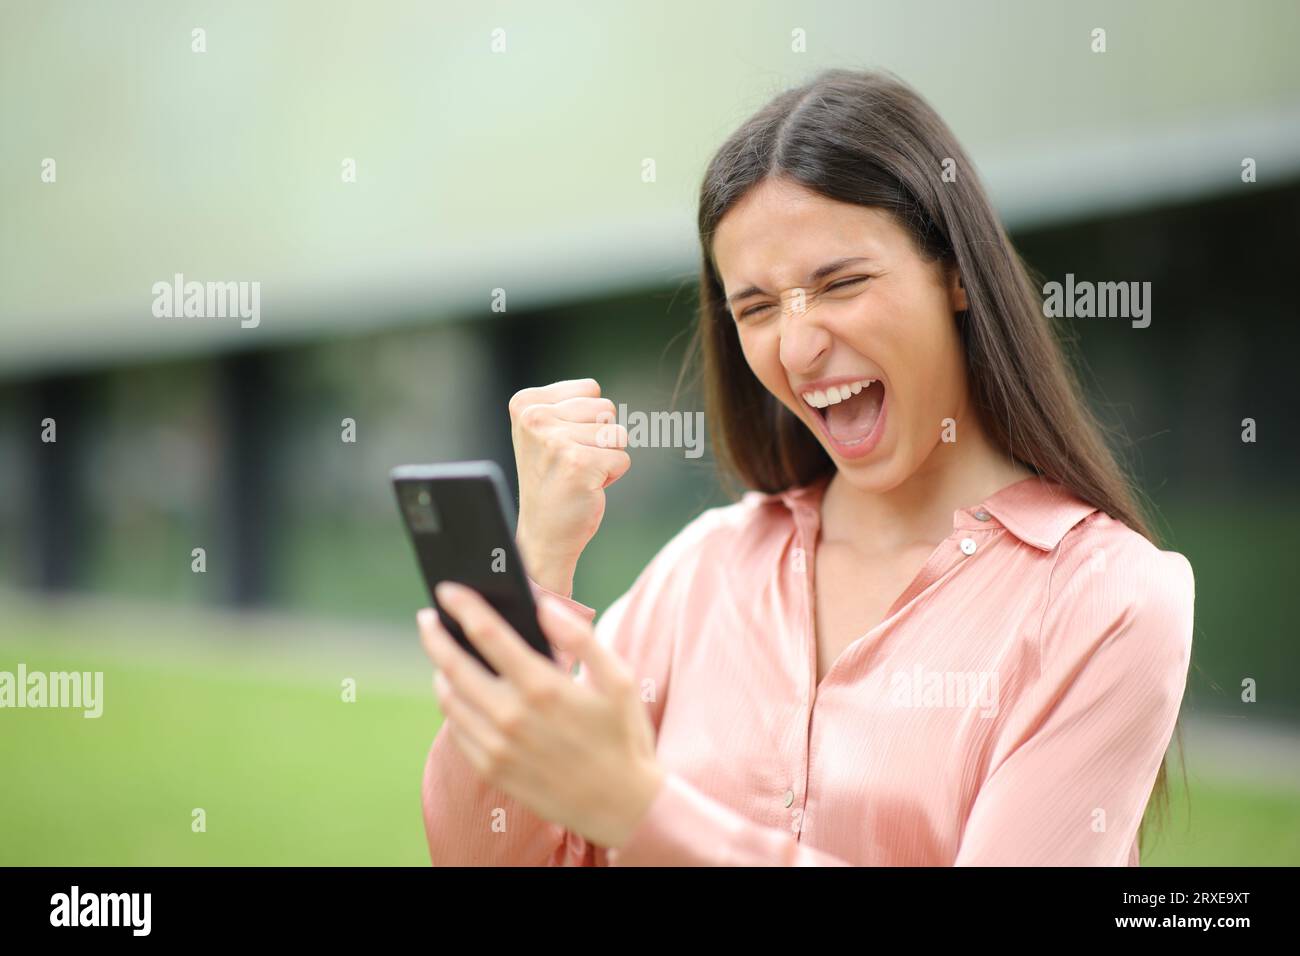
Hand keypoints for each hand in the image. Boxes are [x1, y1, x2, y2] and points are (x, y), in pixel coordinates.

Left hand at [417, 581, 662, 849]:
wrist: (621, 806)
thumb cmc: (622, 736)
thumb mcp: (619, 679)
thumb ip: (580, 637)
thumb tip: (545, 606)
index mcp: (542, 687)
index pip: (487, 634)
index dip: (463, 606)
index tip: (448, 589)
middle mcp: (511, 717)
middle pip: (453, 664)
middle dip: (435, 635)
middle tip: (427, 617)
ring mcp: (497, 747)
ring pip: (448, 698)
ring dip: (440, 670)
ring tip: (443, 655)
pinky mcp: (491, 770)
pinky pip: (456, 730)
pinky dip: (452, 706)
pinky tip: (460, 695)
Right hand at [509, 379, 630, 596]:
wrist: (542, 533)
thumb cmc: (552, 479)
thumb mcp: (546, 431)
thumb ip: (570, 405)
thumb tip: (604, 402)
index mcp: (525, 403)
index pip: (590, 389)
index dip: (587, 419)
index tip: (563, 444)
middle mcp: (535, 417)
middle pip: (606, 409)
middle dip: (599, 437)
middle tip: (572, 462)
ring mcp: (555, 441)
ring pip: (617, 433)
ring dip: (606, 456)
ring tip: (579, 473)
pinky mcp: (578, 464)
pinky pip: (623, 459)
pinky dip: (611, 475)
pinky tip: (584, 486)